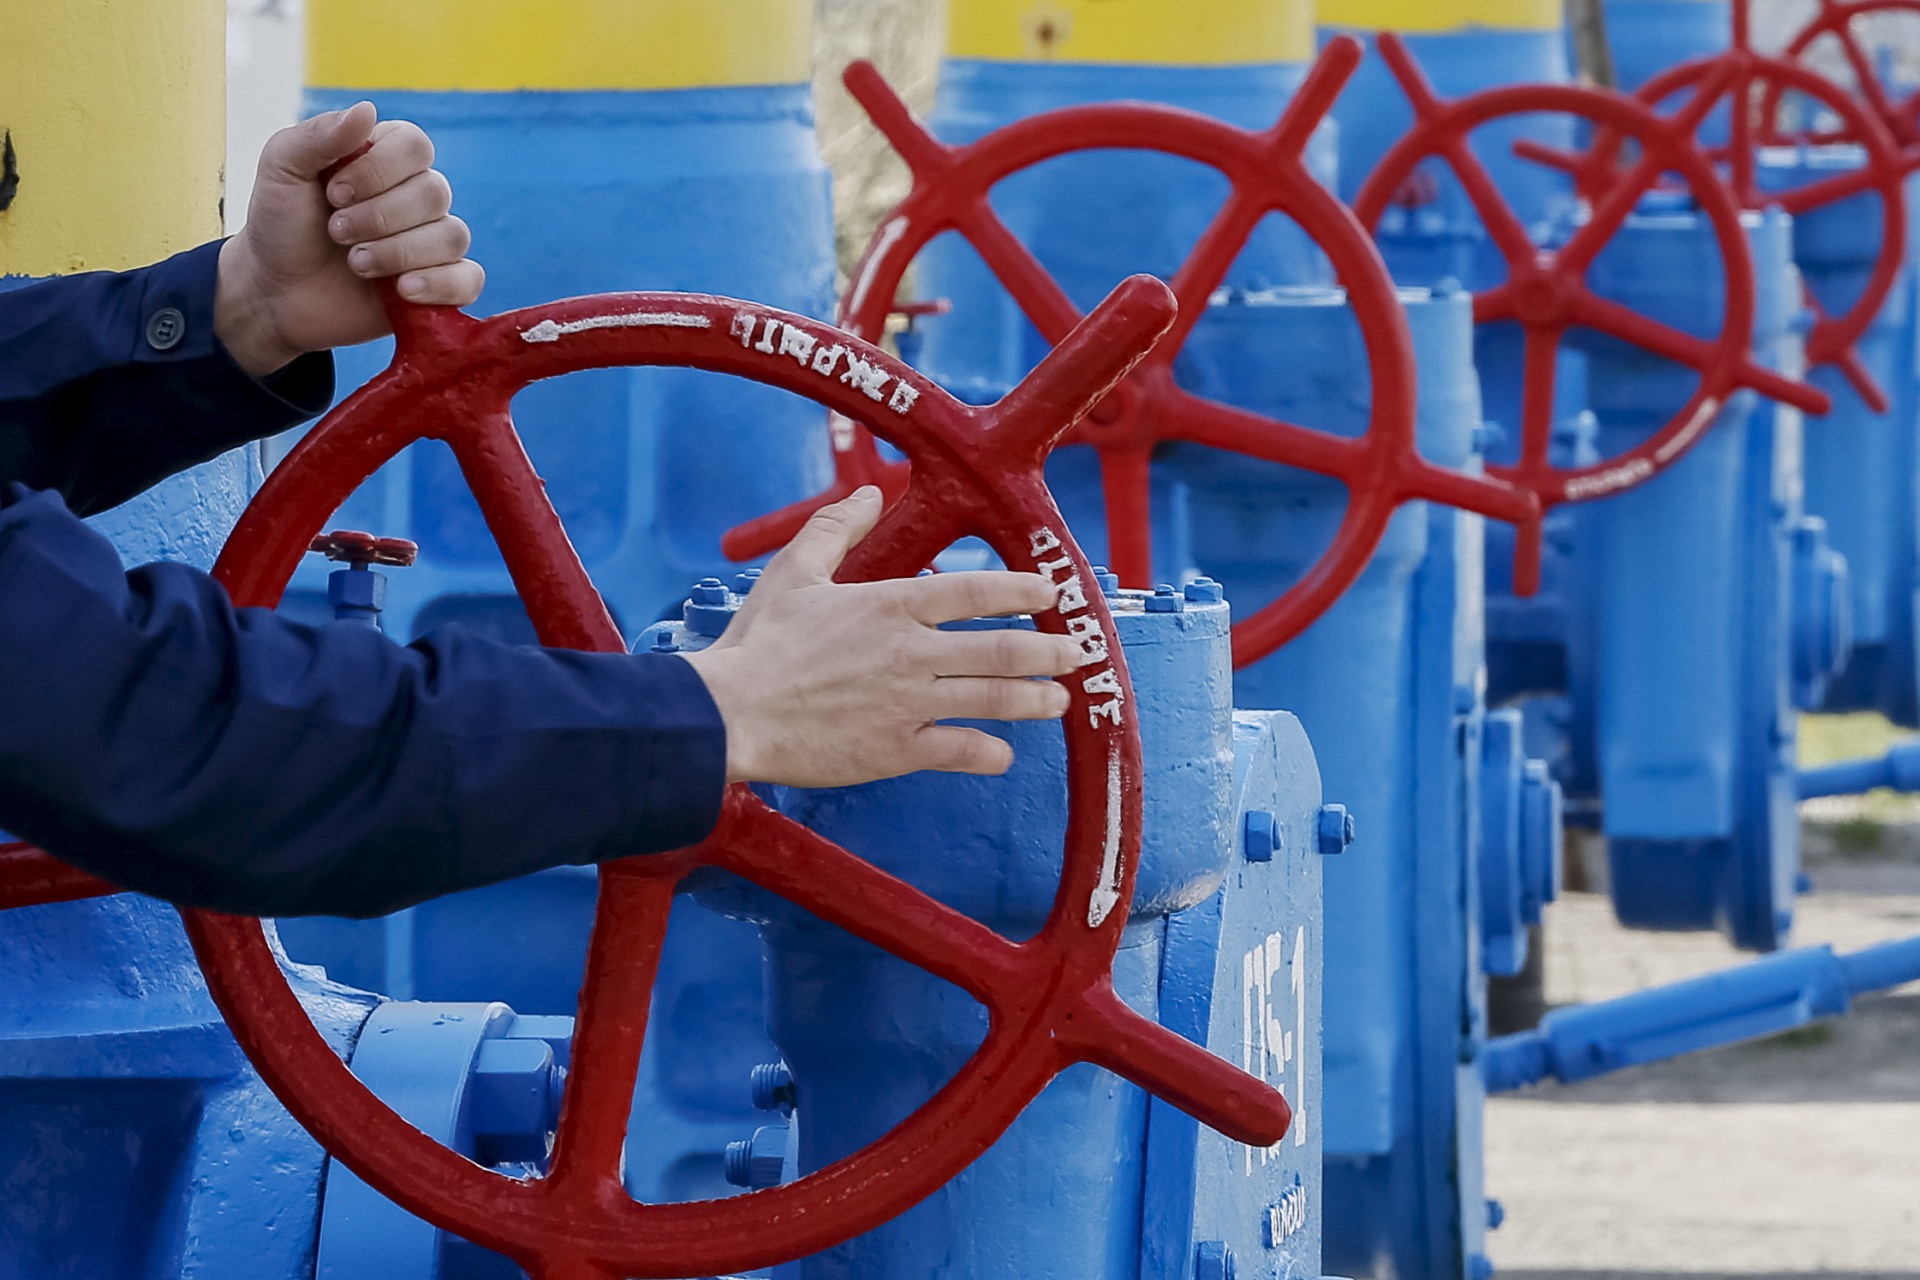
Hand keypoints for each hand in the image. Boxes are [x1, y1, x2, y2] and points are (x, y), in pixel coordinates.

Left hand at [215, 103, 485, 377]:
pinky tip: (402, 289)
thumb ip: (318, 136)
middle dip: (379, 217)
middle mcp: (416, 197)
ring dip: (398, 252)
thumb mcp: (281, 170)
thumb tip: (368, 109)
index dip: (378, 169)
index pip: (415, 145)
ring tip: (356, 264)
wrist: (275, 292)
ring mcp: (430, 243)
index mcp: (386, 159)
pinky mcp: (438, 286)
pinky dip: (440, 283)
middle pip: (435, 193)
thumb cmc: (280, 225)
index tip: (332, 193)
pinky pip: (469, 279)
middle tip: (336, 232)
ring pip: (451, 236)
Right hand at [681, 487, 1086, 786]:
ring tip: (1060, 700)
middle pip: (1003, 647)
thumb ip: (834, 530)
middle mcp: (911, 651)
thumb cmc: (758, 644)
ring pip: (994, 699)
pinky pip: (960, 751)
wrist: (730, 715)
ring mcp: (908, 703)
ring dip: (1036, 699)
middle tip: (1076, 652)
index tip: (1050, 591)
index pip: (975, 589)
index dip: (1022, 588)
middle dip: (1050, 650)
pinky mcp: (897, 751)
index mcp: (890, 603)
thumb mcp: (792, 573)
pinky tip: (1002, 753)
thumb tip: (867, 496)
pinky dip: (989, 753)